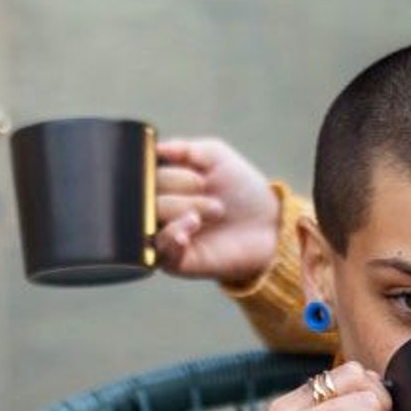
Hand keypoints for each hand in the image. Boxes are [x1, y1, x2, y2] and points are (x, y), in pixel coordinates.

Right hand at [155, 137, 280, 285]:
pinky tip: (192, 225)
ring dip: (182, 207)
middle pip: (144, 193)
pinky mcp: (175, 262)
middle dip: (178, 185)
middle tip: (208, 190)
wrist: (268, 225)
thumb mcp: (215, 157)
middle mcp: (157, 210)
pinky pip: (160, 250)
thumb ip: (184, 148)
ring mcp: (164, 236)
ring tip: (216, 209)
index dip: (165, 168)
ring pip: (150, 218)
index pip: (142, 172)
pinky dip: (172, 235)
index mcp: (161, 184)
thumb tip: (155, 148)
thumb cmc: (241, 190)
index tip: (195, 171)